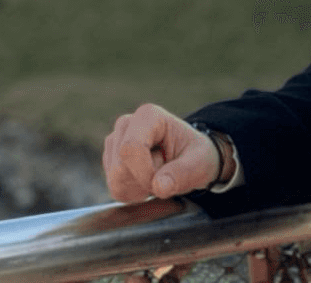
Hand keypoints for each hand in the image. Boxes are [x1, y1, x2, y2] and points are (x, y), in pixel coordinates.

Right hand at [103, 103, 220, 201]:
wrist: (189, 158)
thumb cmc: (196, 155)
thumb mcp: (200, 162)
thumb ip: (183, 172)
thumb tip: (159, 187)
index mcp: (148, 116)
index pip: (130, 148)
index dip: (144, 173)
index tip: (164, 182)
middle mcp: (126, 124)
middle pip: (119, 168)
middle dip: (143, 183)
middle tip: (165, 176)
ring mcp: (115, 141)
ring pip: (115, 180)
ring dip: (139, 189)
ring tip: (158, 176)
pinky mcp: (110, 159)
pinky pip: (115, 188)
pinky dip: (133, 194)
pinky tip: (147, 181)